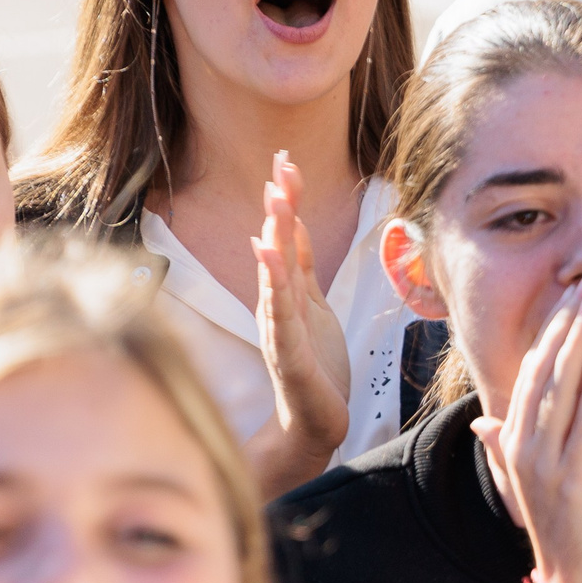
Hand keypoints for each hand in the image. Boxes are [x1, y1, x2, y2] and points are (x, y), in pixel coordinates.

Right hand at [253, 152, 349, 461]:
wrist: (312, 423)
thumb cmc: (314, 365)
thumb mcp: (312, 305)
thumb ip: (300, 267)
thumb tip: (288, 225)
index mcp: (287, 292)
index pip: (287, 237)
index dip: (287, 199)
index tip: (286, 159)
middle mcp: (277, 304)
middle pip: (278, 246)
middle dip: (280, 203)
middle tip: (280, 162)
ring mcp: (279, 327)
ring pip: (276, 274)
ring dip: (275, 235)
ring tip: (275, 198)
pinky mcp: (287, 353)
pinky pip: (279, 314)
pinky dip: (272, 284)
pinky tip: (267, 255)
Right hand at [471, 277, 581, 582]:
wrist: (573, 582)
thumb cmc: (563, 526)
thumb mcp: (531, 478)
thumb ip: (507, 444)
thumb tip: (483, 420)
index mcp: (516, 441)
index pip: (531, 373)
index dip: (551, 332)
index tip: (573, 296)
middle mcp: (521, 446)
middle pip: (540, 371)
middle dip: (562, 324)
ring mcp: (541, 463)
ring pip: (556, 390)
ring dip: (574, 342)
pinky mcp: (568, 480)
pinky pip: (578, 426)